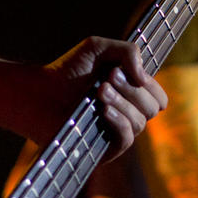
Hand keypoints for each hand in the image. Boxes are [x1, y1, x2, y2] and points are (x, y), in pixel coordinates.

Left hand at [42, 36, 166, 160]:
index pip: (158, 96)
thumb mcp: (98, 48)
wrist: (38, 92)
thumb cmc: (67, 70)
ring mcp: (117, 134)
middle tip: (108, 77)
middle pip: (152, 107)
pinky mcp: (105, 150)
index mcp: (131, 95)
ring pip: (140, 122)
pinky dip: (119, 121)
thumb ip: (128, 50)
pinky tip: (104, 111)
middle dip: (133, 90)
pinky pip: (126, 139)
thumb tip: (143, 76)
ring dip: (122, 102)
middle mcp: (127, 115)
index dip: (150, 84)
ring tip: (99, 91)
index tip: (128, 71)